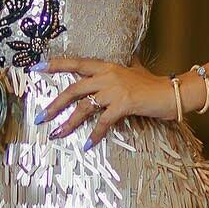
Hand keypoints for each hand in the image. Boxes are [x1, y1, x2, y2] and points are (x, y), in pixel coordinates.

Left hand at [31, 54, 180, 149]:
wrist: (172, 93)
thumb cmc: (153, 85)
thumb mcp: (134, 71)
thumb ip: (122, 69)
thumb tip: (122, 63)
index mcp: (107, 67)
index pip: (76, 63)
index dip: (56, 64)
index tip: (36, 67)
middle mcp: (107, 76)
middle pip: (73, 89)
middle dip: (55, 104)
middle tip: (40, 118)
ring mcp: (115, 89)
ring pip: (84, 107)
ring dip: (68, 123)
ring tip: (57, 134)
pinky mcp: (124, 104)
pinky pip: (103, 121)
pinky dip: (94, 134)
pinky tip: (87, 144)